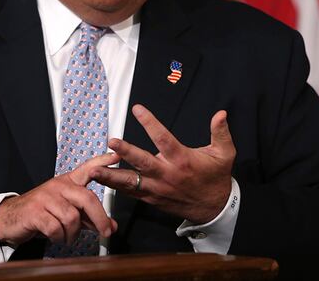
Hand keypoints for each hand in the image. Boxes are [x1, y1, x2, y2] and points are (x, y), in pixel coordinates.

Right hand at [0, 152, 119, 246]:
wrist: (10, 218)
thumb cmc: (41, 213)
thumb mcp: (67, 212)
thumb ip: (89, 218)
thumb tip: (112, 226)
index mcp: (67, 183)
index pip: (87, 169)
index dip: (101, 162)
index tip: (116, 156)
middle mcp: (58, 186)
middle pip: (86, 198)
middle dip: (100, 218)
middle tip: (106, 231)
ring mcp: (46, 198)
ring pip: (72, 218)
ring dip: (73, 234)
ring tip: (67, 237)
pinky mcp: (35, 212)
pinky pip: (56, 228)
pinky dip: (59, 237)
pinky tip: (56, 237)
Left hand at [90, 104, 235, 223]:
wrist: (214, 208)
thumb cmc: (217, 177)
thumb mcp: (224, 154)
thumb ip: (221, 133)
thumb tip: (221, 113)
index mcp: (183, 160)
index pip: (163, 139)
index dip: (150, 123)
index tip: (137, 109)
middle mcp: (167, 174)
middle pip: (143, 162)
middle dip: (126, 152)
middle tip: (111, 142)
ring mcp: (157, 188)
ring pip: (131, 182)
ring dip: (111, 176)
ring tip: (94, 169)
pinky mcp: (151, 198)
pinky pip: (131, 192)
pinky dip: (115, 186)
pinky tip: (101, 179)